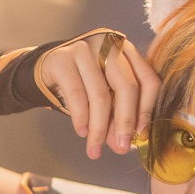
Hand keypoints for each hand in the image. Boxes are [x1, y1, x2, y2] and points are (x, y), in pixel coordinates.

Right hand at [35, 31, 160, 160]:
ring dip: (99, 127)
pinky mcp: (62, 59)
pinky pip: (76, 94)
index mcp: (128, 52)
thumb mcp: (104, 98)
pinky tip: (81, 132)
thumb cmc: (82, 83)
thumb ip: (116, 117)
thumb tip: (123, 145)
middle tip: (121, 148)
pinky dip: (80, 118)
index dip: (146, 110)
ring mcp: (85, 49)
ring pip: (101, 94)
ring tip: (95, 148)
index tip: (139, 135)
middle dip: (125, 122)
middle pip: (127, 86)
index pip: (148, 80)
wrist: (46, 69)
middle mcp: (109, 45)